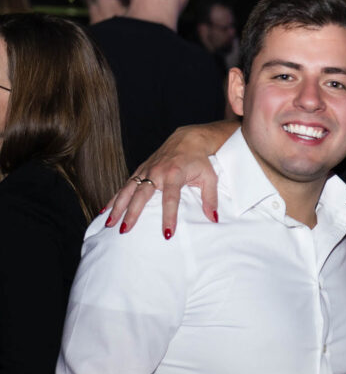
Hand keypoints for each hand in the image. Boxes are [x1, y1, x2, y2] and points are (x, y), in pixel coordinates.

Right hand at [105, 121, 234, 236]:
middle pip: (141, 196)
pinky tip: (105, 210)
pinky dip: (114, 198)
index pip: (171, 199)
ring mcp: (146, 171)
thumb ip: (211, 198)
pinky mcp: (140, 171)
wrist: (188, 139)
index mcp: (174, 174)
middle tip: (126, 231)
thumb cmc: (200, 161)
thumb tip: (213, 218)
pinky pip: (124, 186)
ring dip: (117, 207)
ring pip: (127, 191)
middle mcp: (156, 172)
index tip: (167, 234)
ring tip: (109, 224)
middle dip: (132, 214)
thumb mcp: (210, 178)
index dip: (169, 217)